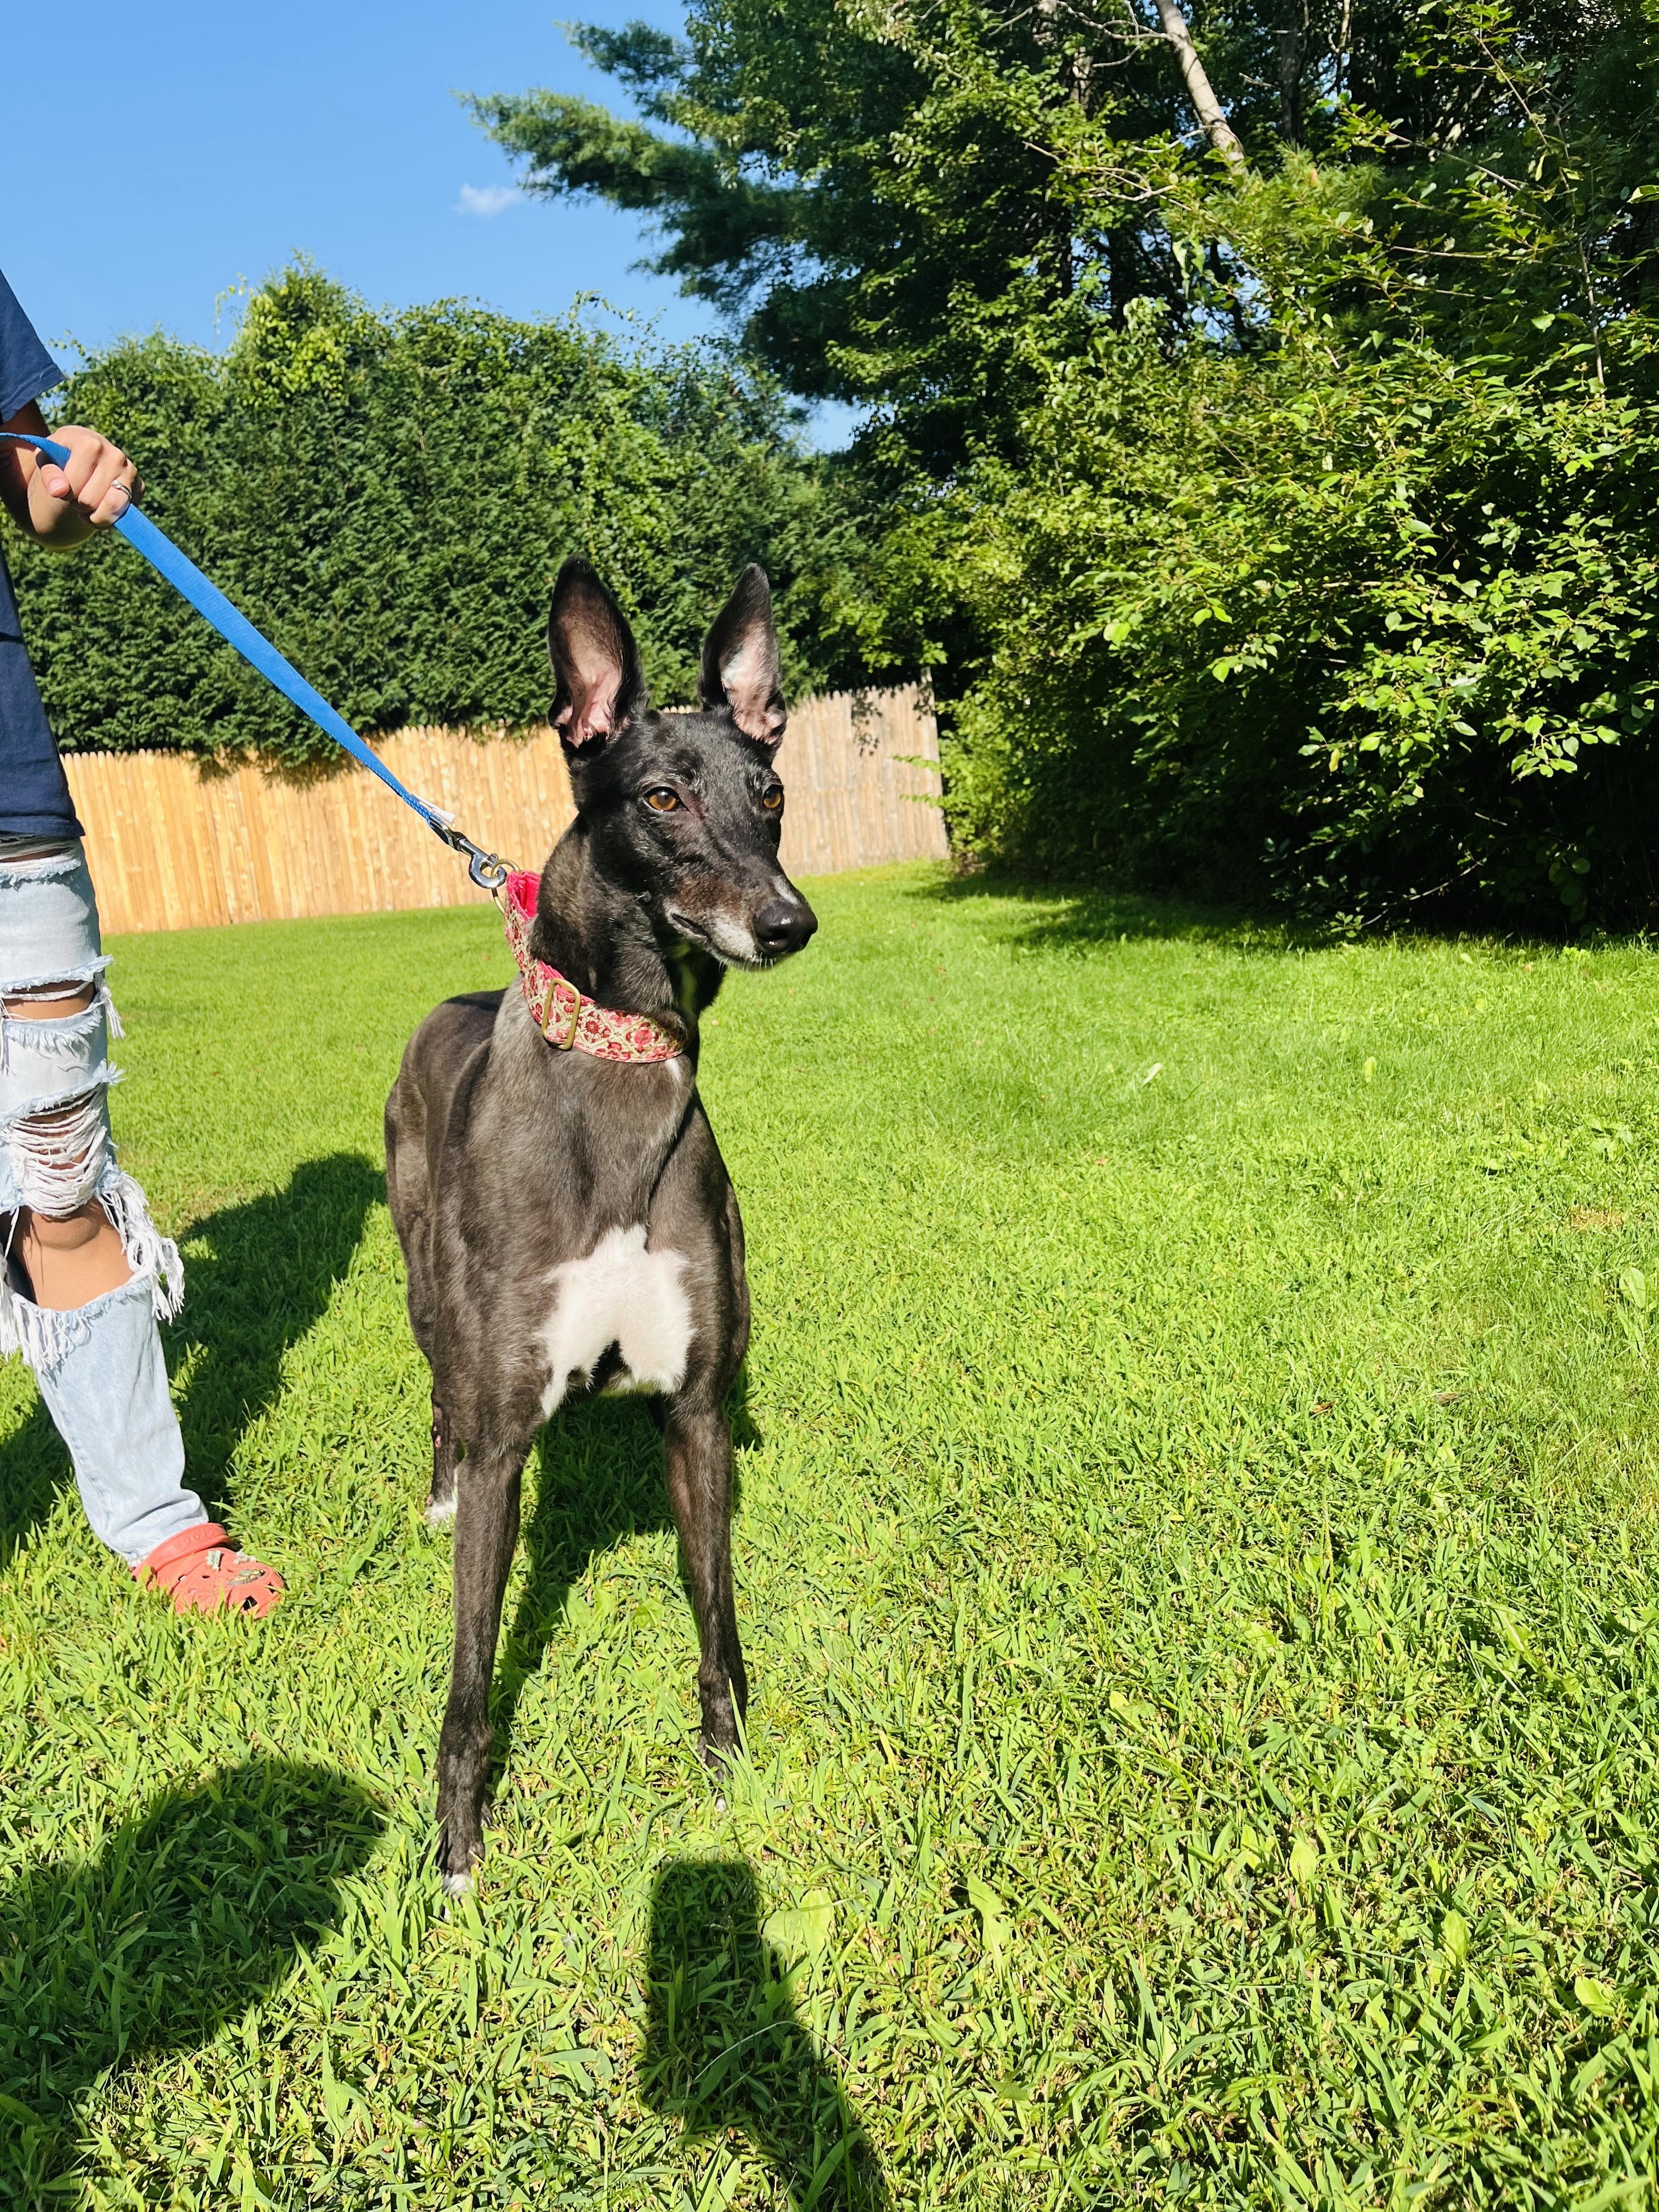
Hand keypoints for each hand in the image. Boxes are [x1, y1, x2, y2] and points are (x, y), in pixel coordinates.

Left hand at [26, 422, 141, 539]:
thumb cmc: (61, 456)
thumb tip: (59, 491)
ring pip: (113, 509)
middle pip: (90, 500)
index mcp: (91, 444)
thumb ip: (49, 475)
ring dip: (96, 516)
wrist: (83, 448)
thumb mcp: (46, 460)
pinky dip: (110, 517)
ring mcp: (130, 471)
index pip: (74, 485)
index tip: (61, 486)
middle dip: (79, 505)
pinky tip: (101, 506)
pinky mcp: (140, 486)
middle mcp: (115, 455)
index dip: (64, 493)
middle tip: (75, 495)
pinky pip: (125, 514)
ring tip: (87, 505)